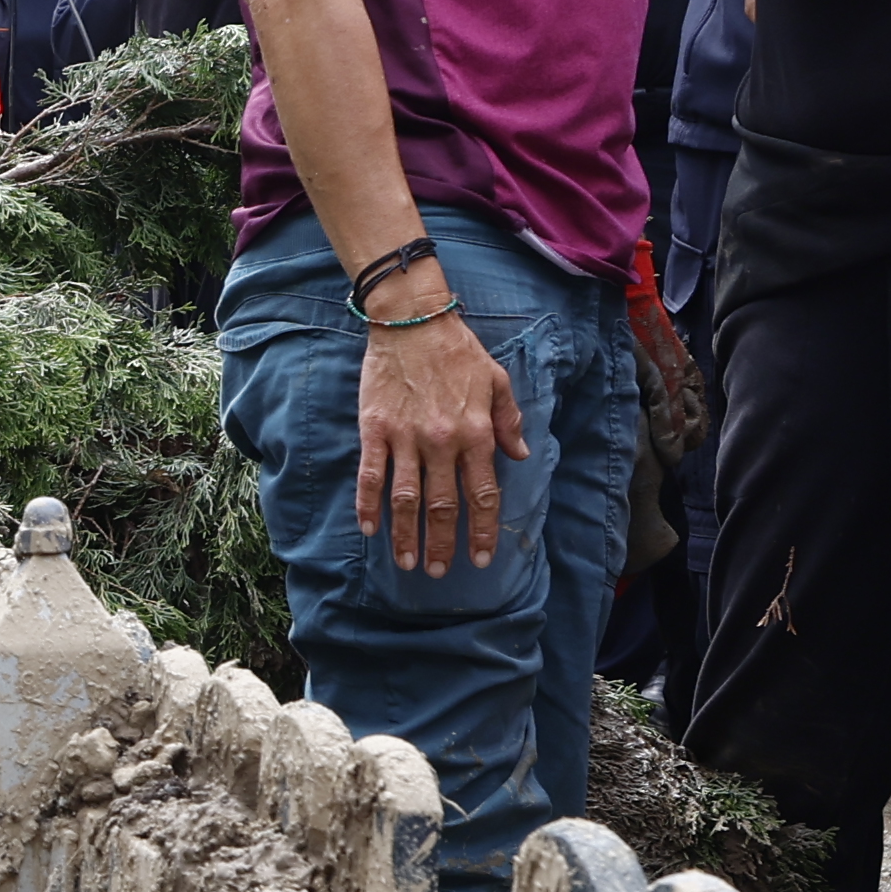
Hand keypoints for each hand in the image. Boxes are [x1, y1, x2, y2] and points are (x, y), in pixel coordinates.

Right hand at [355, 296, 526, 575]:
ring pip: (406, 498)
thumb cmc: (457, 349)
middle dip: (442, 544)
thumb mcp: (497, 380)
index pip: (482, 494)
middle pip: (443, 505)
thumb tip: (521, 456)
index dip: (482, 531)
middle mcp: (442, 441)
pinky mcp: (375, 429)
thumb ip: (510, 420)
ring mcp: (405, 437)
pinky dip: (369, 505)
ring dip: (406, 535)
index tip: (481, 558)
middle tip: (437, 572)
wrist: (412, 319)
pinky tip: (369, 529)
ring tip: (406, 562)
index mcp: (476, 433)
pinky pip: (371, 475)